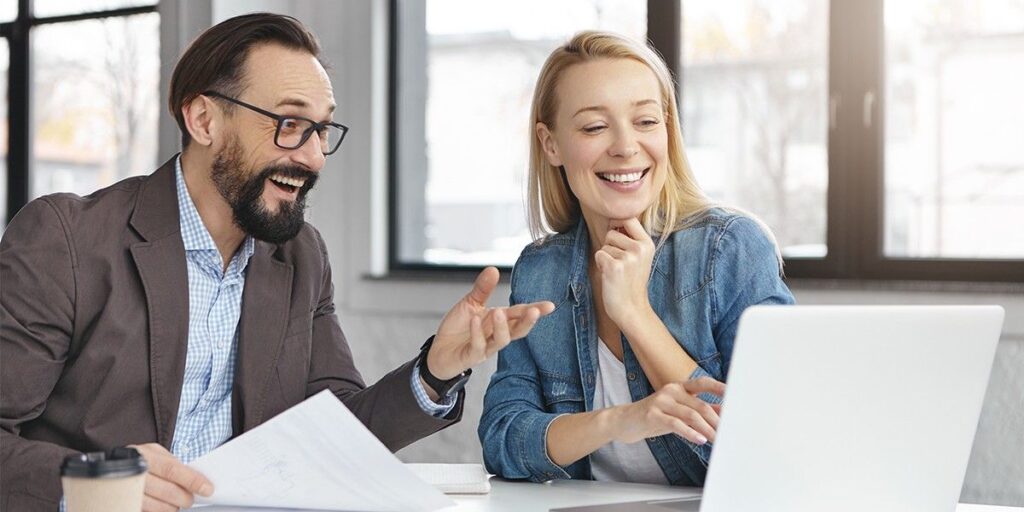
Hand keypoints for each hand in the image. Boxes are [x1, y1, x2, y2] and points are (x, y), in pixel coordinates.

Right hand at [131, 443, 212, 511]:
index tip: (207, 489)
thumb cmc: (139, 459)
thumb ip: (173, 463)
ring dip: (171, 507)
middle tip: (190, 499)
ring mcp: (125, 491)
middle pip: (166, 491)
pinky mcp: (124, 505)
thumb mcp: (155, 453)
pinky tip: (160, 506)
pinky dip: (157, 511)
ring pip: (157, 507)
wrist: (113, 466)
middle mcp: (132, 473)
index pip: (172, 470)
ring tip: (174, 503)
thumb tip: (196, 479)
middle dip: (184, 498)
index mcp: (143, 455)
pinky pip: (146, 511)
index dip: (192, 480)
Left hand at [427, 267, 554, 379]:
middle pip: (518, 331)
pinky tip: (475, 319)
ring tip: (499, 312)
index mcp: (499, 321)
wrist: (438, 351)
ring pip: (501, 340)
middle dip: (528, 321)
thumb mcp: (470, 304)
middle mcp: (496, 335)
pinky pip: (478, 346)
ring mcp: (486, 347)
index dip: (536, 310)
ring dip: (502, 326)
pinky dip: (477, 333)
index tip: (550, 305)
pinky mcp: (471, 356)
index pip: (520, 315)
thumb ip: (482, 289)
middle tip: (534, 311)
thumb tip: (493, 269)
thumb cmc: (458, 329)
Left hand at [594, 218, 655, 323]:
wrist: (632, 308)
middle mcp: (640, 248)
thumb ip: (631, 239)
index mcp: (648, 243)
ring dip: (605, 258)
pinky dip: (601, 265)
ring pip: (604, 245)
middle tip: (619, 263)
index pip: (629, 218)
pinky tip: (610, 276)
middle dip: (609, 245)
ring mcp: (628, 258)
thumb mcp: (639, 257)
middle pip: (611, 232)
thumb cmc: (631, 282)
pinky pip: (599, 254)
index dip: (617, 224)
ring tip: (616, 271)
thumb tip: (614, 219)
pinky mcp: (615, 267)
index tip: (616, 235)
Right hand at [610, 377, 725, 444]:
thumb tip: (723, 413)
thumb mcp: (678, 412)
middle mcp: (671, 390)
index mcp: (679, 387)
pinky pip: (676, 424)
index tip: (735, 394)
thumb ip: (699, 410)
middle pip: (701, 405)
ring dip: (707, 430)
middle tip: (727, 433)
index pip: (703, 383)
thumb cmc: (654, 416)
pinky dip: (690, 433)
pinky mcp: (652, 414)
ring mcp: (661, 401)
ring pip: (691, 415)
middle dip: (717, 421)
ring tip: (717, 440)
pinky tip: (700, 440)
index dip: (719, 388)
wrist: (624, 421)